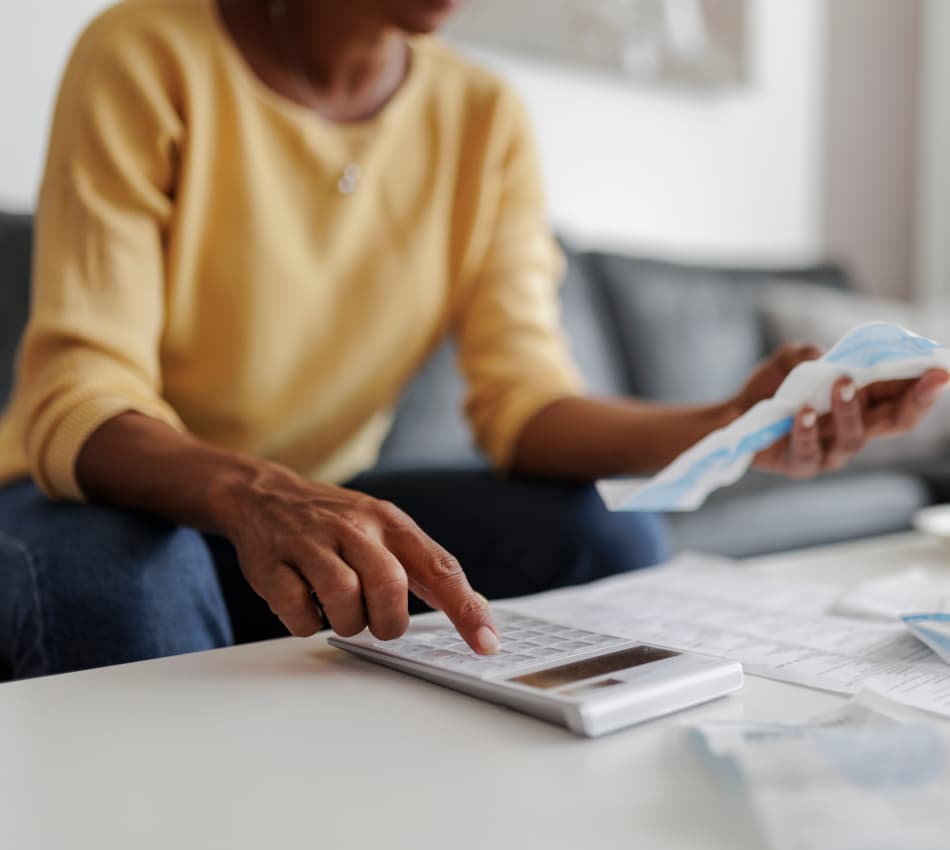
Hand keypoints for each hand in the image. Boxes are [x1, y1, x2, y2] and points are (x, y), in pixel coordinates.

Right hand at [219, 462, 499, 652]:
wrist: (264, 495)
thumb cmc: (336, 522)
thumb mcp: (385, 527)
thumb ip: (425, 566)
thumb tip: (475, 609)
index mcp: (389, 522)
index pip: (439, 567)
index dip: (466, 609)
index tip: (487, 643)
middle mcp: (353, 527)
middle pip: (389, 585)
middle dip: (388, 621)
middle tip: (378, 623)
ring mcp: (311, 543)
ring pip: (343, 597)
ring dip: (348, 623)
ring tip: (341, 613)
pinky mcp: (272, 564)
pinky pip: (298, 611)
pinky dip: (307, 622)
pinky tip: (307, 606)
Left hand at [731, 344, 949, 478]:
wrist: (734, 415)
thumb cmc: (773, 388)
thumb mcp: (791, 360)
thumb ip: (808, 354)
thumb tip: (822, 356)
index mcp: (864, 402)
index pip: (904, 396)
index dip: (927, 385)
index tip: (944, 369)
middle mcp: (854, 429)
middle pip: (896, 421)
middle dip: (917, 400)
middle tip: (930, 378)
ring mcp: (829, 450)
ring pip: (853, 437)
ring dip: (851, 409)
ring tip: (842, 383)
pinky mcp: (799, 464)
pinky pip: (808, 453)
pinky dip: (806, 432)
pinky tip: (802, 414)